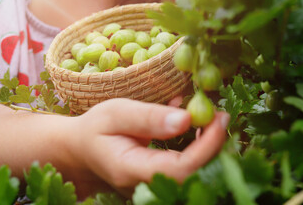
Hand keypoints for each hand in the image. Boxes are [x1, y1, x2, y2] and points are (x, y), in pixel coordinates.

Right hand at [63, 98, 228, 197]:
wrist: (82, 148)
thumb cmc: (95, 128)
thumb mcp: (116, 113)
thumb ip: (148, 118)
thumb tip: (186, 120)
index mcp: (131, 169)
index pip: (180, 169)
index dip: (206, 147)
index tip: (218, 119)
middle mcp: (145, 187)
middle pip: (193, 177)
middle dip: (214, 147)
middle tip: (220, 117)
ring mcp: (152, 189)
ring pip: (194, 176)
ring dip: (211, 149)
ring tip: (214, 121)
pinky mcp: (158, 183)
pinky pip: (186, 171)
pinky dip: (200, 150)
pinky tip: (199, 129)